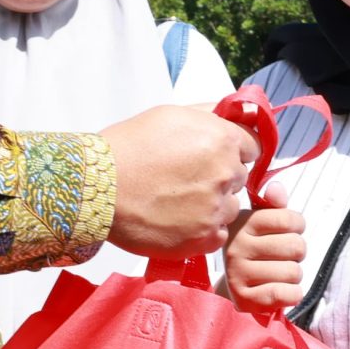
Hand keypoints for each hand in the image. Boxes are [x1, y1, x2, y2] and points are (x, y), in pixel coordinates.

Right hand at [101, 105, 256, 257]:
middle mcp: (226, 174)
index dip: (234, 151)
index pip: (253, 147)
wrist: (97, 187)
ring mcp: (216, 209)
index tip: (215, 157)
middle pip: (239, 178)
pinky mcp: (204, 239)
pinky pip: (217, 235)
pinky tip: (176, 221)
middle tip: (186, 180)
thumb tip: (235, 109)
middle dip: (220, 178)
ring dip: (211, 206)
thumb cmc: (129, 147)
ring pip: (229, 208)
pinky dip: (201, 230)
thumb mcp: (171, 115)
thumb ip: (210, 113)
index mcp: (222, 140)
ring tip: (176, 202)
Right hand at [222, 176, 305, 313]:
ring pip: (294, 272)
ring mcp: (237, 274)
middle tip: (284, 257)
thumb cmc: (257, 247)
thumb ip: (275, 205)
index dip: (298, 227)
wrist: (235, 285)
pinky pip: (286, 294)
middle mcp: (236, 246)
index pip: (291, 220)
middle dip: (297, 253)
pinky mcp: (244, 299)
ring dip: (294, 275)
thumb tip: (277, 188)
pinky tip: (283, 291)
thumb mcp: (264, 221)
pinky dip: (293, 294)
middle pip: (297, 246)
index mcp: (243, 223)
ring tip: (279, 274)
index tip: (288, 232)